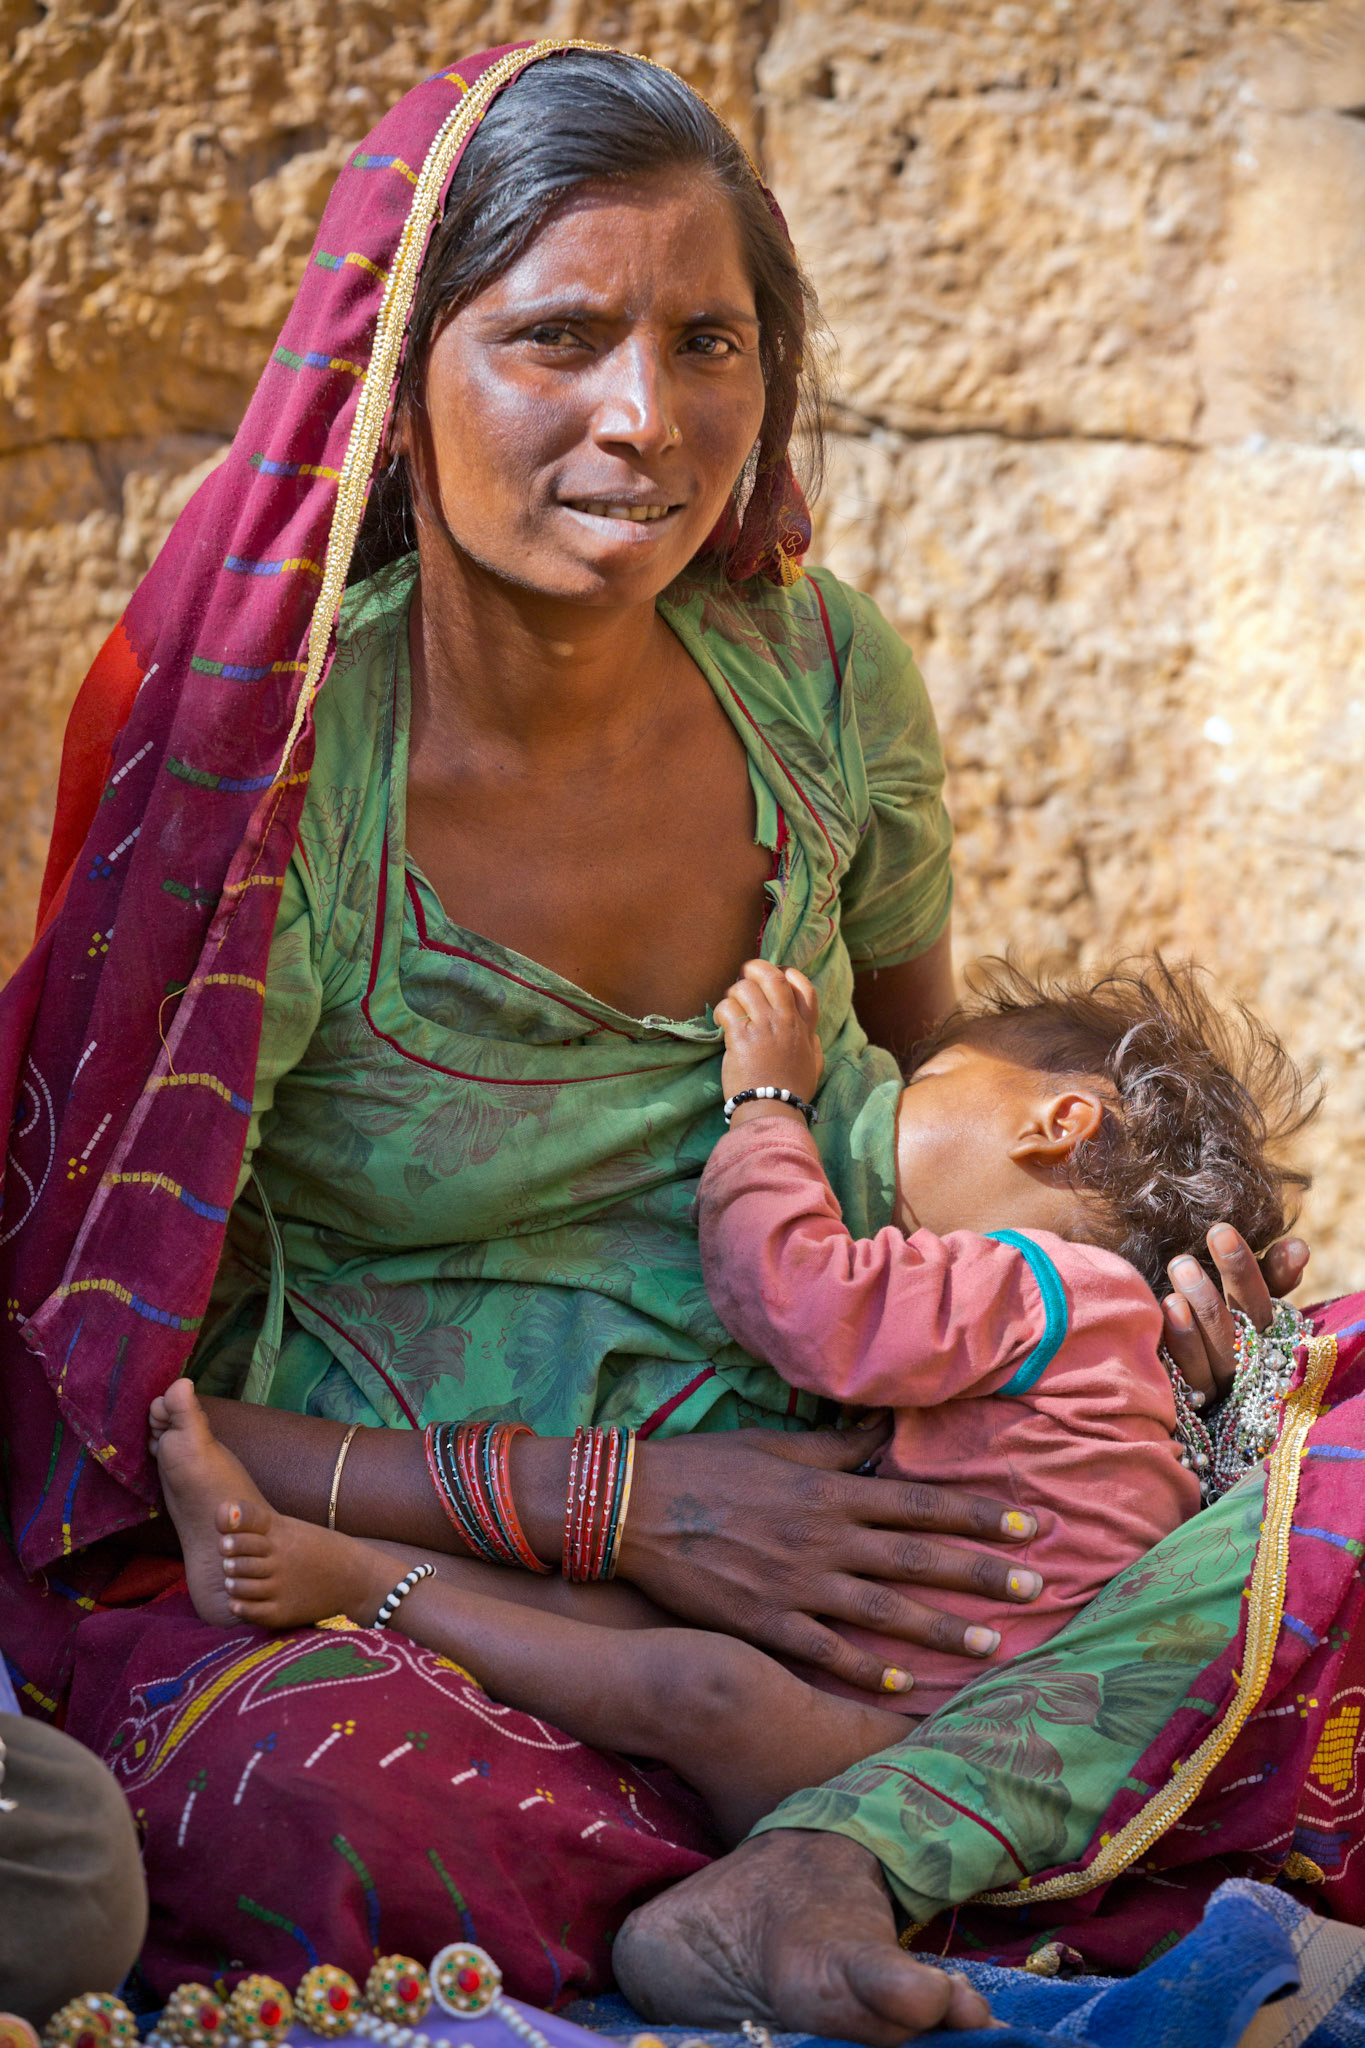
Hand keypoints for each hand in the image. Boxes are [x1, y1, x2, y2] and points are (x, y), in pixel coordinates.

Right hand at [617, 1418, 1042, 1694]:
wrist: (633, 1508)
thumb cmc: (705, 1468)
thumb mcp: (775, 1448)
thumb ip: (835, 1451)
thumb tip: (884, 1433)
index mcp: (830, 1491)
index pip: (921, 1502)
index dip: (980, 1513)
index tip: (1030, 1524)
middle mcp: (823, 1538)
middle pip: (918, 1558)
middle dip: (981, 1572)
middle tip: (1036, 1587)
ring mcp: (796, 1585)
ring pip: (885, 1612)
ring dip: (942, 1629)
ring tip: (992, 1645)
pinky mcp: (765, 1622)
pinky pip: (827, 1652)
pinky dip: (868, 1669)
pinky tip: (907, 1683)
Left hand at [714, 959, 823, 1110]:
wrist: (772, 1111)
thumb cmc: (791, 1092)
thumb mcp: (813, 1065)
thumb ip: (812, 1045)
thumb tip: (811, 1034)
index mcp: (803, 1027)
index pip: (803, 987)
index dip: (788, 973)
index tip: (776, 975)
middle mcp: (785, 1022)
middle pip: (772, 977)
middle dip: (755, 969)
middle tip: (742, 977)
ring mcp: (763, 1027)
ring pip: (745, 988)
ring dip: (732, 992)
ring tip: (729, 1007)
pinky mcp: (741, 1037)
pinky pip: (726, 1008)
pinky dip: (719, 1012)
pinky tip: (719, 1024)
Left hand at [1161, 1225, 1309, 1403]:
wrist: (1177, 1384)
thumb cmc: (1216, 1325)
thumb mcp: (1242, 1299)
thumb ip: (1271, 1274)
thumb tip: (1298, 1246)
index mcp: (1263, 1335)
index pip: (1259, 1303)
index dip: (1245, 1271)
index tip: (1221, 1232)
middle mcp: (1246, 1365)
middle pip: (1236, 1335)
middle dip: (1211, 1299)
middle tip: (1182, 1262)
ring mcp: (1219, 1389)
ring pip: (1214, 1360)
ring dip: (1195, 1324)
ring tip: (1172, 1291)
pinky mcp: (1190, 1405)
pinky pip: (1187, 1381)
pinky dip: (1178, 1349)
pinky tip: (1162, 1316)